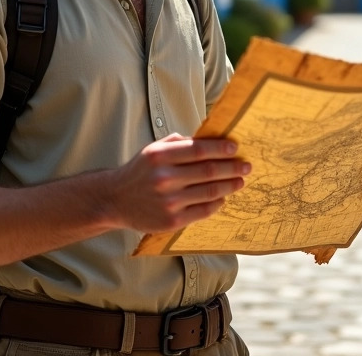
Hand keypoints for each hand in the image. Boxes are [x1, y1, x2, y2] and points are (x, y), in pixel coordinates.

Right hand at [107, 134, 249, 232]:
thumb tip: (211, 140)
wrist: (115, 200)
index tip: (235, 147)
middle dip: (232, 167)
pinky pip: (203, 211)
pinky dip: (217, 203)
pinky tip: (223, 197)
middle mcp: (164, 178)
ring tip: (240, 181)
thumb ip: (179, 143)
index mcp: (160, 156)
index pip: (199, 150)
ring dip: (230, 186)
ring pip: (210, 192)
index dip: (221, 148)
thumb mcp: (153, 150)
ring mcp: (168, 201)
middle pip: (209, 171)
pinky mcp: (171, 220)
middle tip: (246, 166)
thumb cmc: (140, 171)